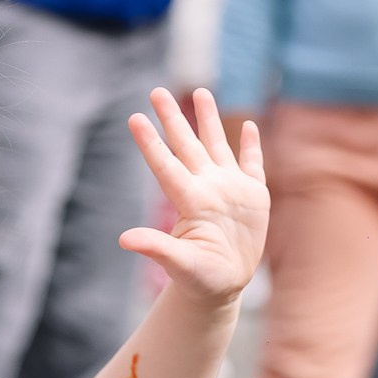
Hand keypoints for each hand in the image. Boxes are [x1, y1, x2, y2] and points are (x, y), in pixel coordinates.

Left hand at [118, 88, 269, 305]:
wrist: (223, 286)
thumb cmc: (198, 279)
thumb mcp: (179, 264)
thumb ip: (156, 248)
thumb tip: (124, 240)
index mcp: (189, 201)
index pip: (165, 164)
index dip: (151, 142)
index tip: (134, 118)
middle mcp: (207, 187)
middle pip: (187, 145)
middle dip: (173, 117)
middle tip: (156, 91)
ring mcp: (230, 189)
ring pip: (217, 145)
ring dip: (209, 119)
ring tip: (201, 92)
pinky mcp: (254, 196)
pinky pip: (253, 164)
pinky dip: (251, 145)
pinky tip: (248, 126)